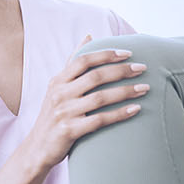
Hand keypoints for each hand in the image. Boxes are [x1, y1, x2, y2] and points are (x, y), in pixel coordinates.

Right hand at [25, 35, 148, 170]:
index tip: (128, 53)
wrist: (38, 147)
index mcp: (57, 81)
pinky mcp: (69, 131)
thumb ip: (72, 63)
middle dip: (121, 71)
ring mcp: (64, 113)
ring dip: (125, 91)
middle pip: (95, 77)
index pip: (83, 60)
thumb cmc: (54, 114)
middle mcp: (59, 94)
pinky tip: (135, 109)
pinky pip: (100, 120)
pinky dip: (119, 114)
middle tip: (142, 68)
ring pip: (100, 98)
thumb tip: (89, 35)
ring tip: (145, 88)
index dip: (106, 54)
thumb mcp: (58, 87)